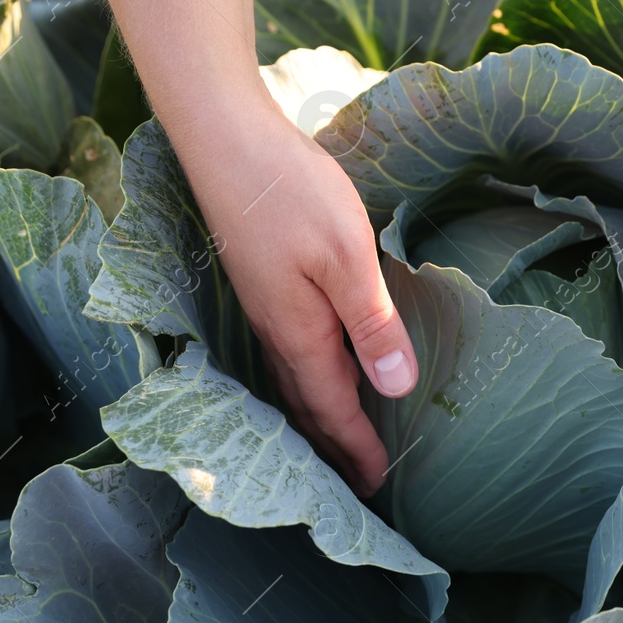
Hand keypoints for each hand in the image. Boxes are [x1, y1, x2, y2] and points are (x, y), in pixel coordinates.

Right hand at [174, 91, 417, 495]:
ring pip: (295, 381)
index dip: (359, 448)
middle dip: (336, 447)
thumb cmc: (290, 190)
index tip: (380, 484)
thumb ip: (372, 322)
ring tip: (343, 442)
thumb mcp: (347, 256)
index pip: (334, 409)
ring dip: (320, 417)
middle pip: (308, 407)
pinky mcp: (263, 283)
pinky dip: (311, 379)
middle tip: (362, 483)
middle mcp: (276, 330)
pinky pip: (290, 352)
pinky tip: (324, 367)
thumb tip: (397, 387)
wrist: (225, 137)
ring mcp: (265, 307)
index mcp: (298, 333)